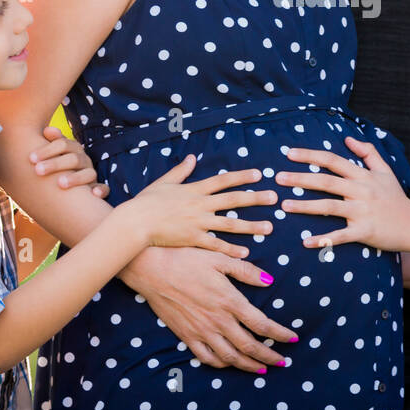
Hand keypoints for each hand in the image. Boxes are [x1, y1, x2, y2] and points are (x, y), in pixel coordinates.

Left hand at [30, 126, 107, 198]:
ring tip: (60, 184)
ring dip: (75, 178)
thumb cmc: (57, 165)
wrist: (69, 181)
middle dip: (55, 164)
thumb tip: (47, 130)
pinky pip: (104, 188)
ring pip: (89, 173)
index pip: (62, 144)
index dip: (47, 150)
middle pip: (73, 159)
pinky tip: (93, 194)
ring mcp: (91, 174)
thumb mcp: (54, 152)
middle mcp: (84, 160)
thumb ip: (51, 142)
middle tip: (38, 171)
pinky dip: (101, 190)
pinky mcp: (97, 188)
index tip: (31, 158)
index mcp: (73, 149)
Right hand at [119, 246, 298, 372]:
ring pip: (230, 357)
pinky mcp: (186, 335)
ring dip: (248, 366)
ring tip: (261, 369)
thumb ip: (246, 271)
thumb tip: (269, 281)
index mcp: (229, 301)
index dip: (280, 334)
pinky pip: (206, 357)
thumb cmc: (186, 259)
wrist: (152, 268)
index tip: (293, 338)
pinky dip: (221, 364)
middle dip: (269, 356)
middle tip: (282, 362)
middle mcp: (218, 320)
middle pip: (249, 346)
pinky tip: (229, 364)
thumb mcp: (219, 258)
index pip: (262, 324)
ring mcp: (201, 330)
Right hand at [121, 155, 277, 257]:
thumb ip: (180, 171)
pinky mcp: (193, 239)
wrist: (135, 222)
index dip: (242, 177)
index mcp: (194, 190)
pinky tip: (246, 251)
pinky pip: (216, 245)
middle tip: (274, 197)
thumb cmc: (146, 202)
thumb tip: (192, 158)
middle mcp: (200, 205)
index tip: (259, 174)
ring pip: (230, 224)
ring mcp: (198, 223)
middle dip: (256, 198)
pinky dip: (231, 248)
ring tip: (269, 227)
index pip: (223, 181)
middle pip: (233, 200)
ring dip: (251, 225)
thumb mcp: (164, 182)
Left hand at [277, 137, 409, 251]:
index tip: (289, 153)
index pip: (332, 161)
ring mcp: (362, 212)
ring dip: (305, 207)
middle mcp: (361, 191)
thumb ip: (367, 153)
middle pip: (326, 182)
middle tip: (277, 178)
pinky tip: (306, 242)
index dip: (310, 156)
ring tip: (284, 206)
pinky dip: (324, 240)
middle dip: (300, 179)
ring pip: (329, 207)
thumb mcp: (385, 170)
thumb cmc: (396, 198)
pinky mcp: (364, 231)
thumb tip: (348, 139)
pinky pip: (340, 236)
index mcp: (362, 175)